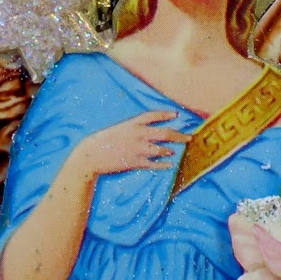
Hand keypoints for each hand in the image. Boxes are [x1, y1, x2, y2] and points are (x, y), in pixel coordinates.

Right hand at [72, 110, 190, 177]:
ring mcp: (138, 149)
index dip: (166, 115)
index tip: (176, 115)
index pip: (154, 115)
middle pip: (164, 133)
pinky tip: (170, 164)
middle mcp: (138, 135)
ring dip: (170, 150)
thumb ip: (133, 129)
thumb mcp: (118, 129)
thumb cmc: (103, 141)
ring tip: (175, 151)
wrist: (91, 154)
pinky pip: (154, 163)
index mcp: (132, 123)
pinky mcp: (136, 162)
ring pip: (162, 149)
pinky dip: (164, 164)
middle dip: (179, 135)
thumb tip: (146, 131)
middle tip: (189, 138)